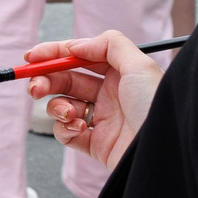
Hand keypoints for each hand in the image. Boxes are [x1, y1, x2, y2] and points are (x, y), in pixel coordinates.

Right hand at [26, 30, 164, 168]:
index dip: (53, 54)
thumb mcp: (140, 65)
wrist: (164, 153)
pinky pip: (66, 132)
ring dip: (56, 106)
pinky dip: (65, 128)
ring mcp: (101, 119)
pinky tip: (79, 128)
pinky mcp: (95, 144)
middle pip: (65, 79)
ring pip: (62, 105)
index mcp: (119, 73)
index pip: (79, 57)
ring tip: (66, 112)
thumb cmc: (156, 108)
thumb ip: (109, 44)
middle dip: (46, 80)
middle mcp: (109, 94)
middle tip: (35, 86)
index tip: (32, 57)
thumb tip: (76, 45)